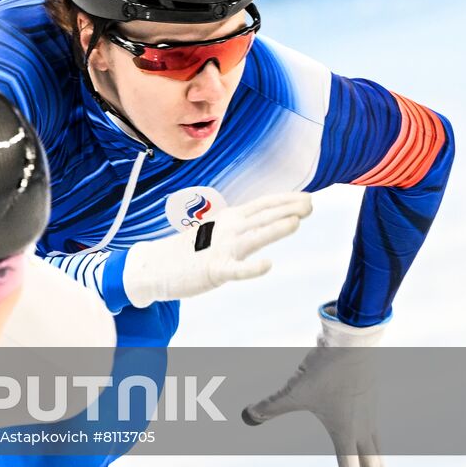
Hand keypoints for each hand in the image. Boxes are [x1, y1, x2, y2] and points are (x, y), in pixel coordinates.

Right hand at [122, 192, 311, 307]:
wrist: (155, 266)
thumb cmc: (190, 251)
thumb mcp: (217, 231)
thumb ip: (241, 225)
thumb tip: (265, 219)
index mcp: (229, 219)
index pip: (261, 205)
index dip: (285, 200)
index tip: (307, 196)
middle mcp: (227, 230)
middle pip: (261, 217)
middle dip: (286, 210)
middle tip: (310, 204)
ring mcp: (220, 249)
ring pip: (252, 238)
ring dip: (273, 229)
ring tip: (295, 223)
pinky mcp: (214, 270)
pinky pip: (235, 270)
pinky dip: (251, 268)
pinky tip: (267, 264)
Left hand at [243, 303, 386, 466]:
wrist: (354, 344)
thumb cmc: (326, 369)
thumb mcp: (293, 390)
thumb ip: (270, 406)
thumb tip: (246, 416)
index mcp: (346, 432)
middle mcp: (363, 428)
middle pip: (373, 466)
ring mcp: (371, 416)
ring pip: (378, 451)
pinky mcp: (372, 404)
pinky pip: (377, 433)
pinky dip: (377, 448)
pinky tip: (372, 446)